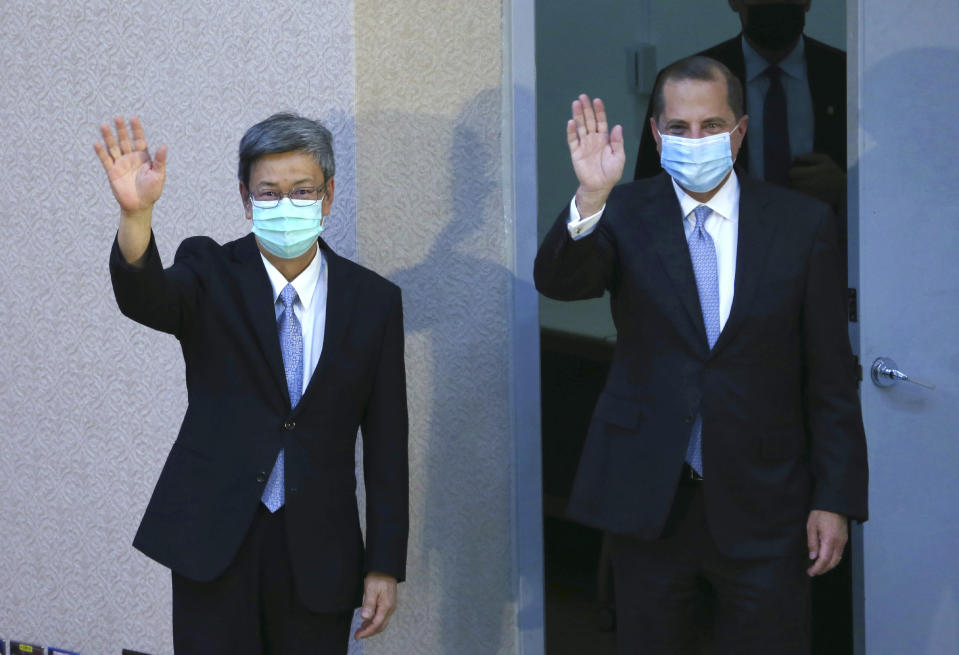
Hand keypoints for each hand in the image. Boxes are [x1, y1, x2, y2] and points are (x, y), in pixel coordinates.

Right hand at [94, 116, 166, 217]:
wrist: (140, 205)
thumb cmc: (152, 191)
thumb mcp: (159, 175)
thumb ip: (160, 161)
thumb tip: (164, 146)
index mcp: (143, 157)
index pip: (139, 139)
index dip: (136, 129)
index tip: (133, 118)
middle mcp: (131, 157)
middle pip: (125, 140)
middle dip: (121, 129)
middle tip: (118, 117)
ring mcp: (120, 164)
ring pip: (113, 147)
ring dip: (109, 137)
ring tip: (104, 125)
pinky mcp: (112, 172)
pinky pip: (105, 160)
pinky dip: (101, 152)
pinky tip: (97, 143)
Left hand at [354, 572, 396, 639]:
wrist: (385, 567)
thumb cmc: (378, 576)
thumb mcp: (370, 589)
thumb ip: (368, 604)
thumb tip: (365, 618)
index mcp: (386, 606)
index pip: (376, 624)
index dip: (366, 632)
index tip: (357, 636)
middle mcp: (391, 608)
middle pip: (380, 626)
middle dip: (369, 632)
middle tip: (357, 635)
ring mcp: (391, 606)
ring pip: (382, 622)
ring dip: (371, 627)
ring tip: (360, 629)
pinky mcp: (389, 603)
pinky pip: (382, 617)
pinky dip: (374, 622)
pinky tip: (367, 621)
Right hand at [567, 94, 624, 215]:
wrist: (599, 186)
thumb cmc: (611, 173)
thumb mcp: (619, 157)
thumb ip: (617, 142)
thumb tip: (617, 126)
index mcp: (604, 139)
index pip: (601, 121)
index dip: (599, 111)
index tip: (597, 101)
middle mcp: (593, 139)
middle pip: (589, 121)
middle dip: (586, 109)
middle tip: (583, 97)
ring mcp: (584, 145)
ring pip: (580, 127)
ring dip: (578, 115)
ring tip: (576, 104)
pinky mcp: (576, 152)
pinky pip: (573, 140)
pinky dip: (571, 131)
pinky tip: (571, 122)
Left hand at [789, 152, 844, 206]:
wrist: (842, 188)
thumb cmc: (832, 171)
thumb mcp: (824, 159)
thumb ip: (809, 157)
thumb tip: (795, 157)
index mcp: (814, 172)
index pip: (793, 173)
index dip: (792, 170)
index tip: (796, 169)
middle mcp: (810, 183)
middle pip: (792, 181)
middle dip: (793, 178)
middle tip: (798, 175)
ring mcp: (809, 192)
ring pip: (794, 188)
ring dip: (795, 184)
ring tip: (802, 181)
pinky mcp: (809, 198)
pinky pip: (798, 194)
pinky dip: (799, 190)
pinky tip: (804, 187)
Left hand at [806, 510, 847, 575]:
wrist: (834, 504)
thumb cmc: (821, 513)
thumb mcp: (811, 527)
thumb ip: (812, 543)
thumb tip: (813, 557)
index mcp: (829, 540)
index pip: (824, 560)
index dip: (817, 568)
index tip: (810, 572)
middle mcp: (839, 543)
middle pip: (832, 562)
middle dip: (823, 570)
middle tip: (813, 572)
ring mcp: (843, 541)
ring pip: (838, 559)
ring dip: (828, 566)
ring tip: (818, 568)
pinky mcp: (844, 539)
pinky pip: (840, 553)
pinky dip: (833, 559)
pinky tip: (826, 559)